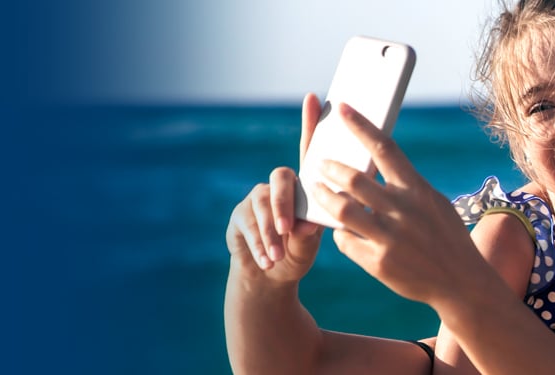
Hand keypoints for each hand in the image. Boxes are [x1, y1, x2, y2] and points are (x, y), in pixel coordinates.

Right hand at [225, 94, 324, 282]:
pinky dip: (259, 244)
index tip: (314, 98)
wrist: (270, 279)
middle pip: (280, 179)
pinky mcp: (239, 215)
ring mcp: (256, 199)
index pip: (307, 151)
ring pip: (262, 206)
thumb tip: (305, 224)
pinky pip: (247, 224)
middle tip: (290, 230)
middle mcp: (279, 186)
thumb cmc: (297, 254)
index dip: (310, 124)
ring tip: (278, 257)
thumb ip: (309, 232)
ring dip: (270, 234)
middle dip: (284, 205)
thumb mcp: (309, 245)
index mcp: (303, 187)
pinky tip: (267, 261)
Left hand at [307, 102, 488, 304]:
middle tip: (319, 162)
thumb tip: (374, 167)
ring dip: (324, 196)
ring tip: (315, 188)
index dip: (361, 126)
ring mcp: (389, 237)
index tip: (343, 109)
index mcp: (417, 190)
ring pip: (342, 209)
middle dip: (331, 167)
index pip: (385, 148)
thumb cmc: (446, 236)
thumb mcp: (433, 203)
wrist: (461, 281)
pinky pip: (346, 240)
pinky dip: (339, 232)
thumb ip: (406, 186)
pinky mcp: (379, 262)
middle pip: (354, 179)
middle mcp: (403, 210)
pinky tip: (339, 228)